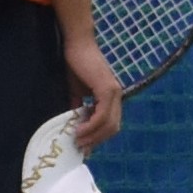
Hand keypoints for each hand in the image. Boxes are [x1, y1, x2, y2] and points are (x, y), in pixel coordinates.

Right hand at [60, 32, 124, 152]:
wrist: (77, 44)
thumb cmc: (75, 64)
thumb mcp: (76, 92)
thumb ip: (78, 108)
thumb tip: (74, 126)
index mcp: (112, 97)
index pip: (111, 123)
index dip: (99, 137)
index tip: (84, 147)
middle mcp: (117, 96)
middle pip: (113, 128)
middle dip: (97, 140)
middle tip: (80, 147)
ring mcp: (114, 93)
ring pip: (109, 124)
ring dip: (93, 136)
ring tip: (78, 141)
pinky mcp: (106, 90)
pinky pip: (102, 115)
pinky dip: (91, 126)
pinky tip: (79, 130)